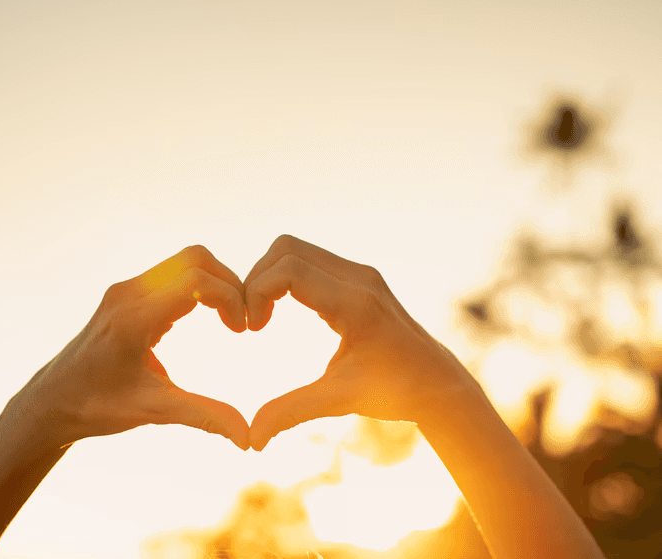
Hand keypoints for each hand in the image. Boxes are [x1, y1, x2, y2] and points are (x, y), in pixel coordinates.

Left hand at [14, 245, 250, 450]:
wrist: (51, 401)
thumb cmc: (96, 407)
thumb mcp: (154, 411)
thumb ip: (204, 417)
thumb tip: (248, 438)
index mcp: (135, 318)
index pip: (197, 281)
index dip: (230, 297)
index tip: (242, 328)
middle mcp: (129, 294)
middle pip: (195, 259)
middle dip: (228, 282)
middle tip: (241, 319)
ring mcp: (126, 291)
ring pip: (184, 262)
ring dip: (214, 282)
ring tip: (229, 317)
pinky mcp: (126, 295)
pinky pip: (171, 274)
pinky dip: (197, 285)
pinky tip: (206, 316)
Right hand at [244, 235, 475, 450]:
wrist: (438, 383)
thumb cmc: (394, 392)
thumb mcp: (339, 400)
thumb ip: (291, 412)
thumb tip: (251, 440)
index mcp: (355, 303)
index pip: (289, 270)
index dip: (257, 291)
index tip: (252, 329)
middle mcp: (359, 278)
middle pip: (286, 249)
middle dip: (257, 279)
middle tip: (252, 321)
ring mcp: (360, 274)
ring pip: (295, 249)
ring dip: (269, 276)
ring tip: (262, 317)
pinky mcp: (358, 277)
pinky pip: (309, 260)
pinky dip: (285, 278)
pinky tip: (280, 310)